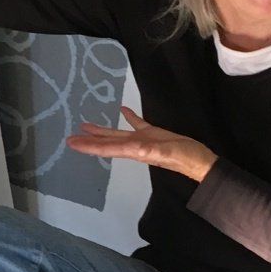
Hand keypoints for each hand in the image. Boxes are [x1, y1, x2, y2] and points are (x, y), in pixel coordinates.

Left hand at [66, 107, 216, 182]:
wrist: (200, 161)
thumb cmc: (184, 157)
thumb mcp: (165, 153)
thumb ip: (149, 150)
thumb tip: (133, 149)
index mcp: (134, 150)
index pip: (106, 147)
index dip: (88, 146)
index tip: (71, 143)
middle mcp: (134, 146)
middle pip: (106, 142)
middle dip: (88, 141)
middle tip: (70, 138)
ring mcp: (143, 140)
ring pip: (117, 134)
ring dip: (102, 130)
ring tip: (86, 125)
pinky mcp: (154, 134)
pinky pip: (137, 124)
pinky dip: (129, 117)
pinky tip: (122, 110)